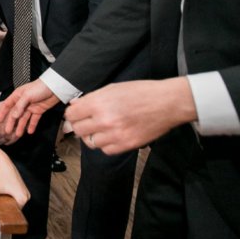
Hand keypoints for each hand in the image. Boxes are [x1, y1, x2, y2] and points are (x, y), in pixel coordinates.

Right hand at [0, 80, 60, 139]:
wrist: (55, 87)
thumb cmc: (40, 86)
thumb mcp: (27, 95)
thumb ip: (19, 105)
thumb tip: (14, 115)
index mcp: (17, 96)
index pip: (7, 105)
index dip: (1, 113)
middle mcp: (23, 102)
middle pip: (15, 114)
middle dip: (11, 123)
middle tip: (7, 131)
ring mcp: (30, 107)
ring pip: (24, 118)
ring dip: (21, 126)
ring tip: (18, 134)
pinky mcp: (38, 110)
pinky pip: (33, 120)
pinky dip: (32, 126)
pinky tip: (29, 131)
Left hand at [0, 156, 28, 207]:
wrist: (3, 162)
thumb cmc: (1, 173)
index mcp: (22, 198)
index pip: (15, 212)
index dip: (6, 213)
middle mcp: (26, 196)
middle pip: (16, 208)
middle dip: (7, 208)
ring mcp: (26, 192)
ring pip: (17, 203)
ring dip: (9, 203)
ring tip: (1, 202)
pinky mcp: (23, 189)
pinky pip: (17, 198)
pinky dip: (11, 199)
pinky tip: (5, 198)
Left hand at [66, 78, 196, 153]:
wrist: (168, 102)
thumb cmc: (142, 92)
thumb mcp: (113, 88)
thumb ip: (91, 98)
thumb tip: (74, 106)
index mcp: (99, 103)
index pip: (71, 115)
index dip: (72, 115)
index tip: (76, 115)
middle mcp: (105, 120)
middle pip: (78, 130)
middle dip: (80, 125)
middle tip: (87, 122)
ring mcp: (116, 134)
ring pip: (90, 142)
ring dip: (93, 136)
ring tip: (101, 129)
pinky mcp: (126, 145)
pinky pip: (106, 150)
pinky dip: (106, 144)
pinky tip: (112, 135)